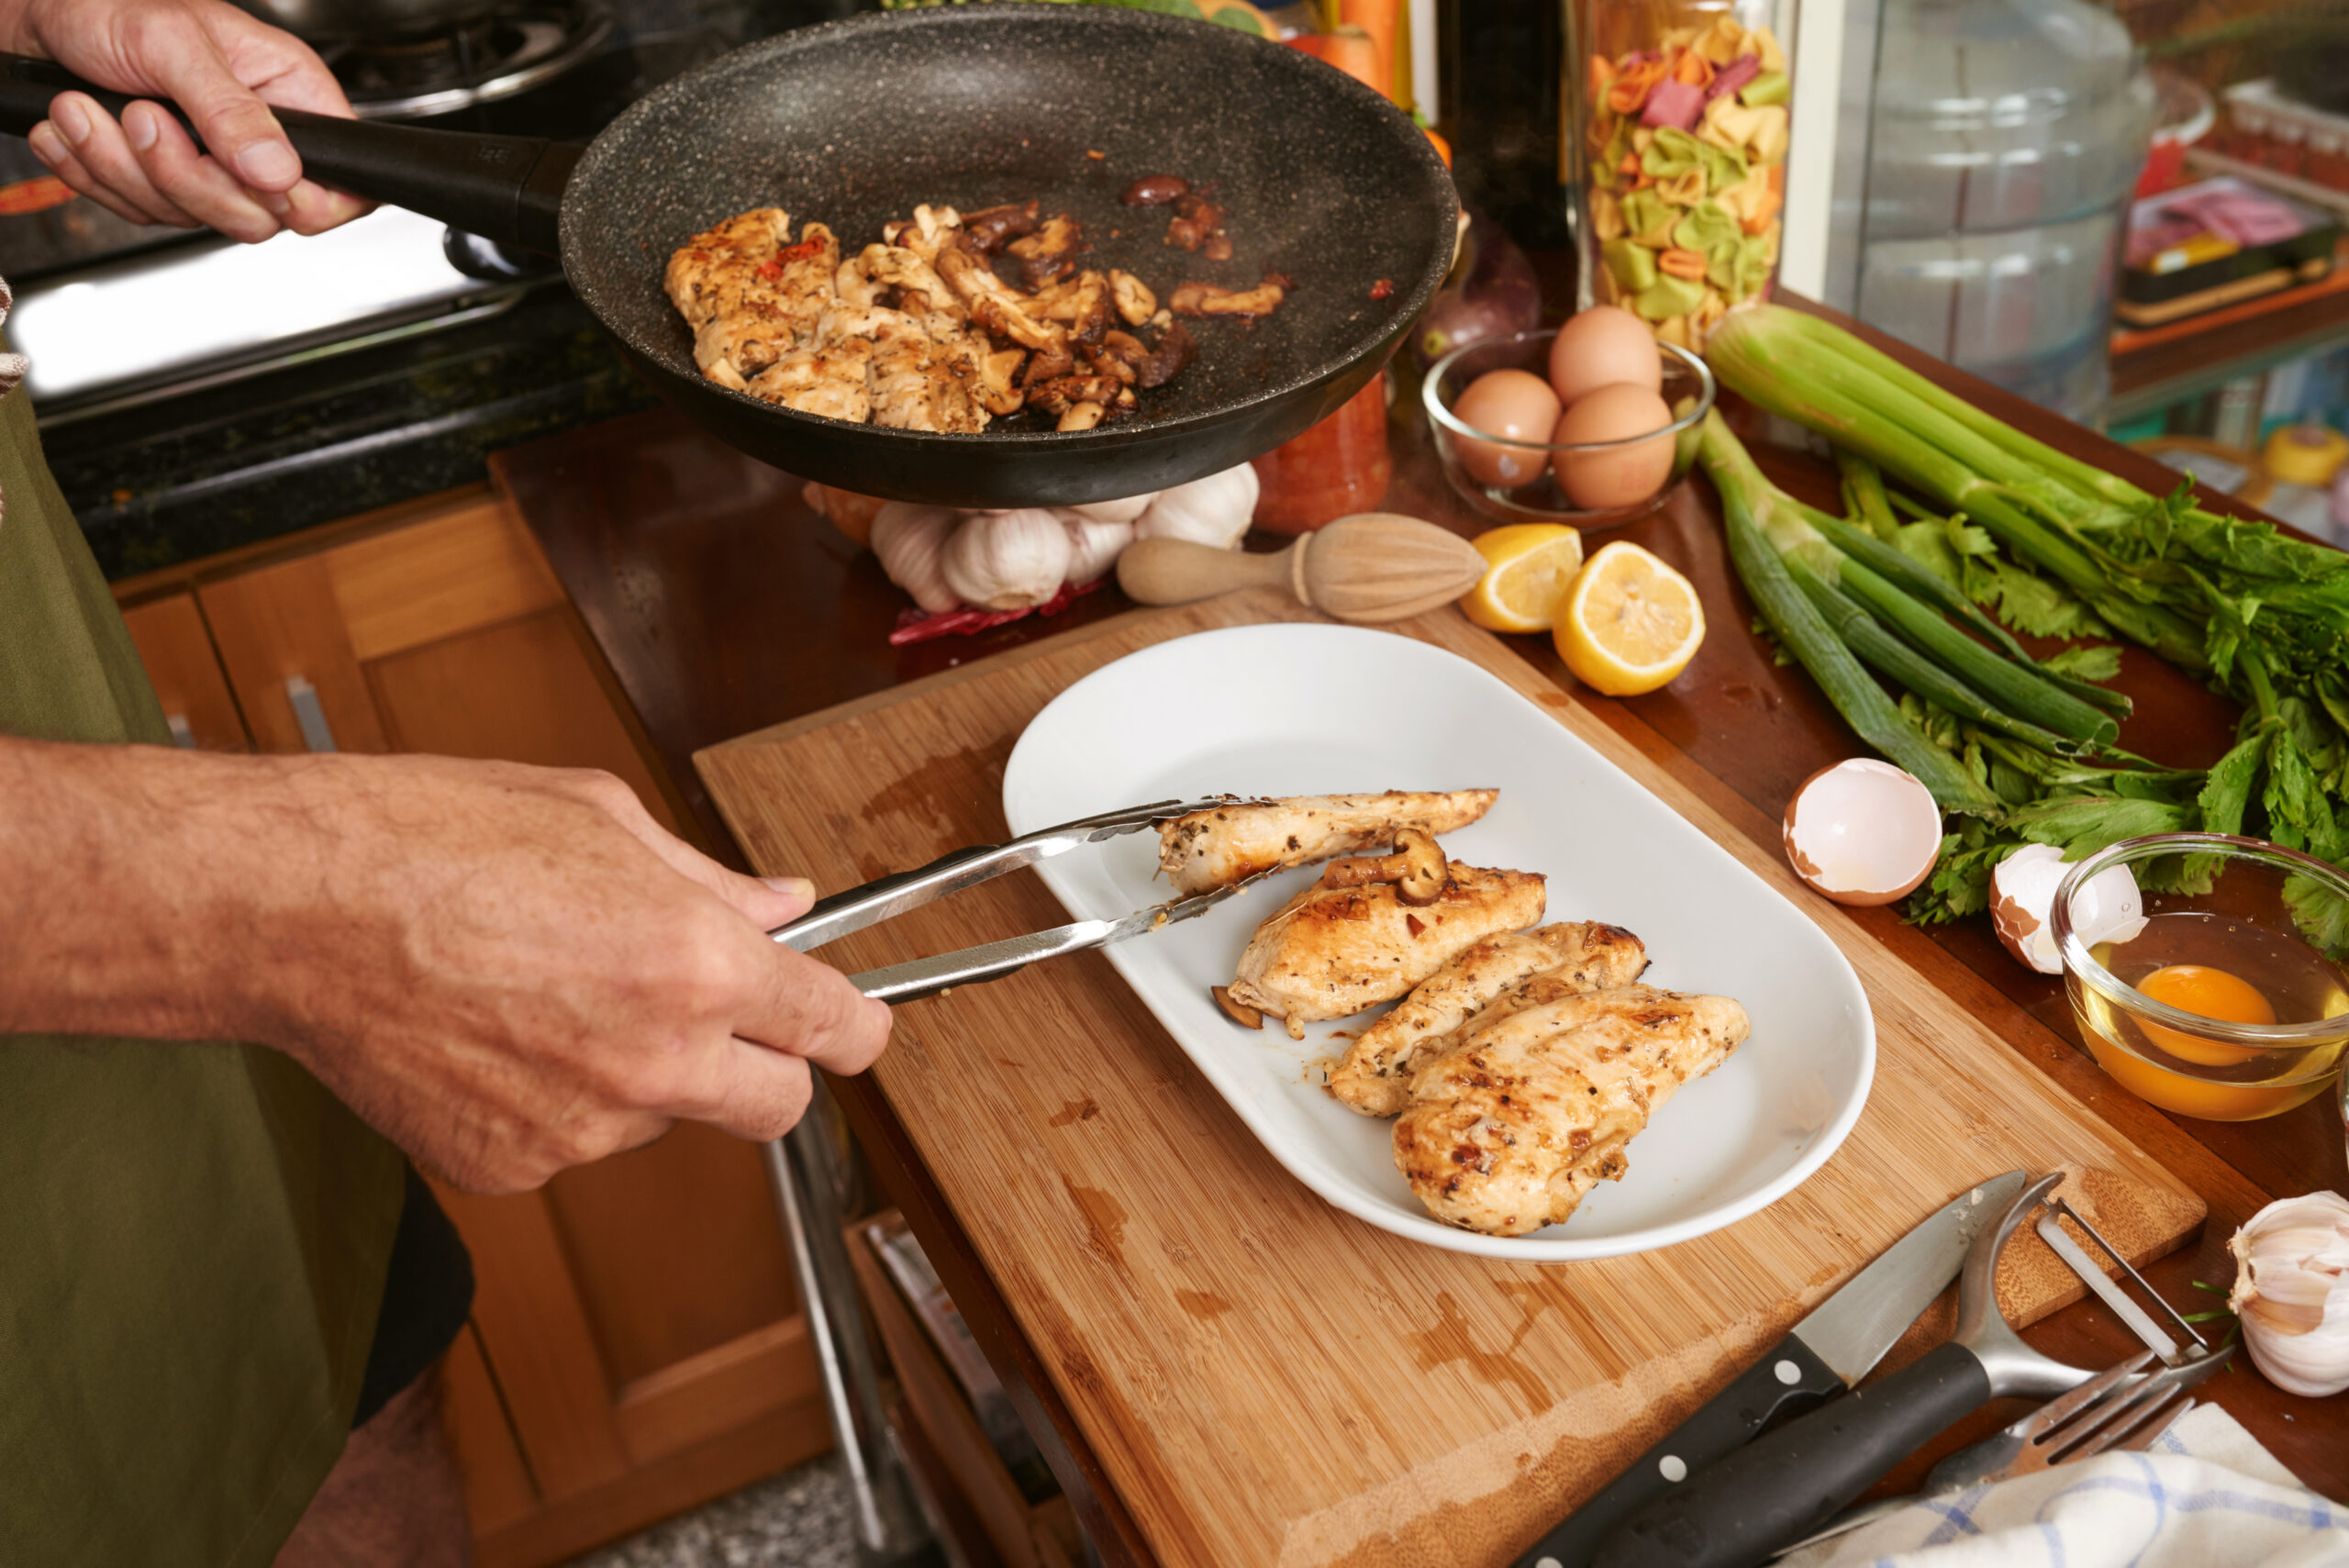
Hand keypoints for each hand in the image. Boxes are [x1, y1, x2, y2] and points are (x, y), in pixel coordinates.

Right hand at [0, 741, 892, 1192]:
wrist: (298, 905)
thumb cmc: (438, 839)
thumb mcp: (603, 821)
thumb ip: (713, 882)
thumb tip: (786, 905)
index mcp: (697, 966)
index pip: (837, 1031)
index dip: (855, 1025)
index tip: (853, 1024)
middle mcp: (654, 1061)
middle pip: (779, 1109)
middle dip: (768, 1066)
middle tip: (714, 1015)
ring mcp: (581, 1127)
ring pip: (664, 1117)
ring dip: (643, 1073)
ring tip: (552, 990)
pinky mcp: (510, 1166)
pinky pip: (573, 1140)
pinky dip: (556, 1100)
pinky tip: (496, 1033)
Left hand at [10, 0, 369, 241]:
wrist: (38, 16)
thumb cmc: (107, 5)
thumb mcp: (175, 42)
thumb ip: (230, 109)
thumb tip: (279, 170)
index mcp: (289, 93)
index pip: (343, 186)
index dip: (305, 202)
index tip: (253, 180)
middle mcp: (258, 137)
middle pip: (258, 216)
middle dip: (184, 177)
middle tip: (141, 118)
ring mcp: (211, 166)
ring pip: (192, 218)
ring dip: (121, 168)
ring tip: (86, 110)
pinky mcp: (163, 183)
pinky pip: (142, 213)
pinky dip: (95, 173)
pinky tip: (78, 127)